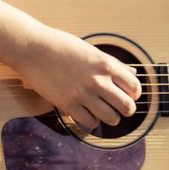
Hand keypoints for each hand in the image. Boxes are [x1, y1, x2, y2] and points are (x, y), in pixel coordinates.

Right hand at [16, 28, 141, 131]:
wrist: (33, 49)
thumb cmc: (62, 46)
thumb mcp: (92, 51)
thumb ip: (114, 64)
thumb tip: (133, 73)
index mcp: (106, 64)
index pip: (134, 87)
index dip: (135, 94)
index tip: (130, 95)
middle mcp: (98, 80)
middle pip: (126, 106)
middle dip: (127, 110)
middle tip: (121, 109)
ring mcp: (83, 94)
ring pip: (111, 118)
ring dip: (112, 118)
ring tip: (107, 114)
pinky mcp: (68, 105)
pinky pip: (90, 122)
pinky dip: (93, 121)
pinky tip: (89, 114)